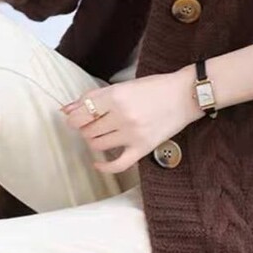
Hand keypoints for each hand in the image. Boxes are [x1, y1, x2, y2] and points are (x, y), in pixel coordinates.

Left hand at [60, 66, 204, 173]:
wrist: (185, 95)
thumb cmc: (155, 88)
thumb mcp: (122, 86)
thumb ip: (94, 97)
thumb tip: (67, 109)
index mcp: (116, 97)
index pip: (81, 113)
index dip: (74, 117)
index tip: (77, 118)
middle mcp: (122, 116)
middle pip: (88, 130)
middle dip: (85, 128)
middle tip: (93, 124)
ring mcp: (133, 134)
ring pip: (98, 145)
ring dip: (94, 141)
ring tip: (101, 134)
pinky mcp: (143, 148)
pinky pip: (118, 165)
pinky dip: (104, 167)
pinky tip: (98, 164)